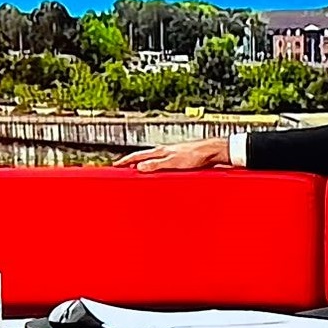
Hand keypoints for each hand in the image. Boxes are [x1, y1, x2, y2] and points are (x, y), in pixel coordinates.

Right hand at [114, 137, 230, 171]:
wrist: (211, 152)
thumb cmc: (195, 155)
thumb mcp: (173, 162)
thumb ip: (156, 165)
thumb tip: (139, 168)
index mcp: (160, 151)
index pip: (137, 156)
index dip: (126, 161)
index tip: (116, 166)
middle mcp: (164, 152)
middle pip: (143, 159)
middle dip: (133, 164)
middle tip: (123, 170)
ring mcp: (171, 156)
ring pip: (153, 163)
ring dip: (144, 168)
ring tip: (138, 174)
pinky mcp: (179, 161)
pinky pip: (162, 167)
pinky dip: (156, 171)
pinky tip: (158, 176)